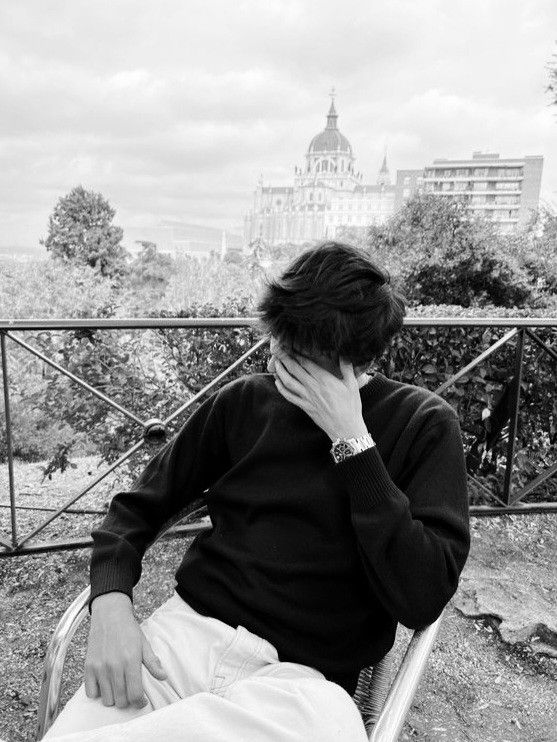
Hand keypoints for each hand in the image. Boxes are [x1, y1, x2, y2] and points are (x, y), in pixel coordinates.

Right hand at [85, 592, 167, 708]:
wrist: (110, 614)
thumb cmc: (128, 629)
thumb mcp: (144, 644)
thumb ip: (153, 662)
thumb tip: (163, 676)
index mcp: (131, 660)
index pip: (135, 694)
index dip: (140, 702)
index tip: (141, 700)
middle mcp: (114, 666)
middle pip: (121, 700)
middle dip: (128, 701)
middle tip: (130, 693)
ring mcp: (100, 667)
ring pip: (106, 699)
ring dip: (114, 698)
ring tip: (118, 688)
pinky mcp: (88, 667)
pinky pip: (91, 693)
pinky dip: (98, 693)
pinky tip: (105, 685)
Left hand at [272, 348, 367, 441]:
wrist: (346, 428)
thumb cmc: (351, 407)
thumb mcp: (352, 385)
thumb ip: (347, 367)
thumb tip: (344, 354)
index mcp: (325, 380)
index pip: (306, 362)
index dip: (297, 352)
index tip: (291, 345)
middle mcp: (313, 388)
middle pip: (294, 369)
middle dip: (285, 358)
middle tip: (278, 349)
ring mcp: (307, 398)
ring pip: (288, 382)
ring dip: (280, 371)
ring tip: (276, 363)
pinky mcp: (305, 407)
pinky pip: (289, 396)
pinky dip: (281, 388)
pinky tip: (277, 382)